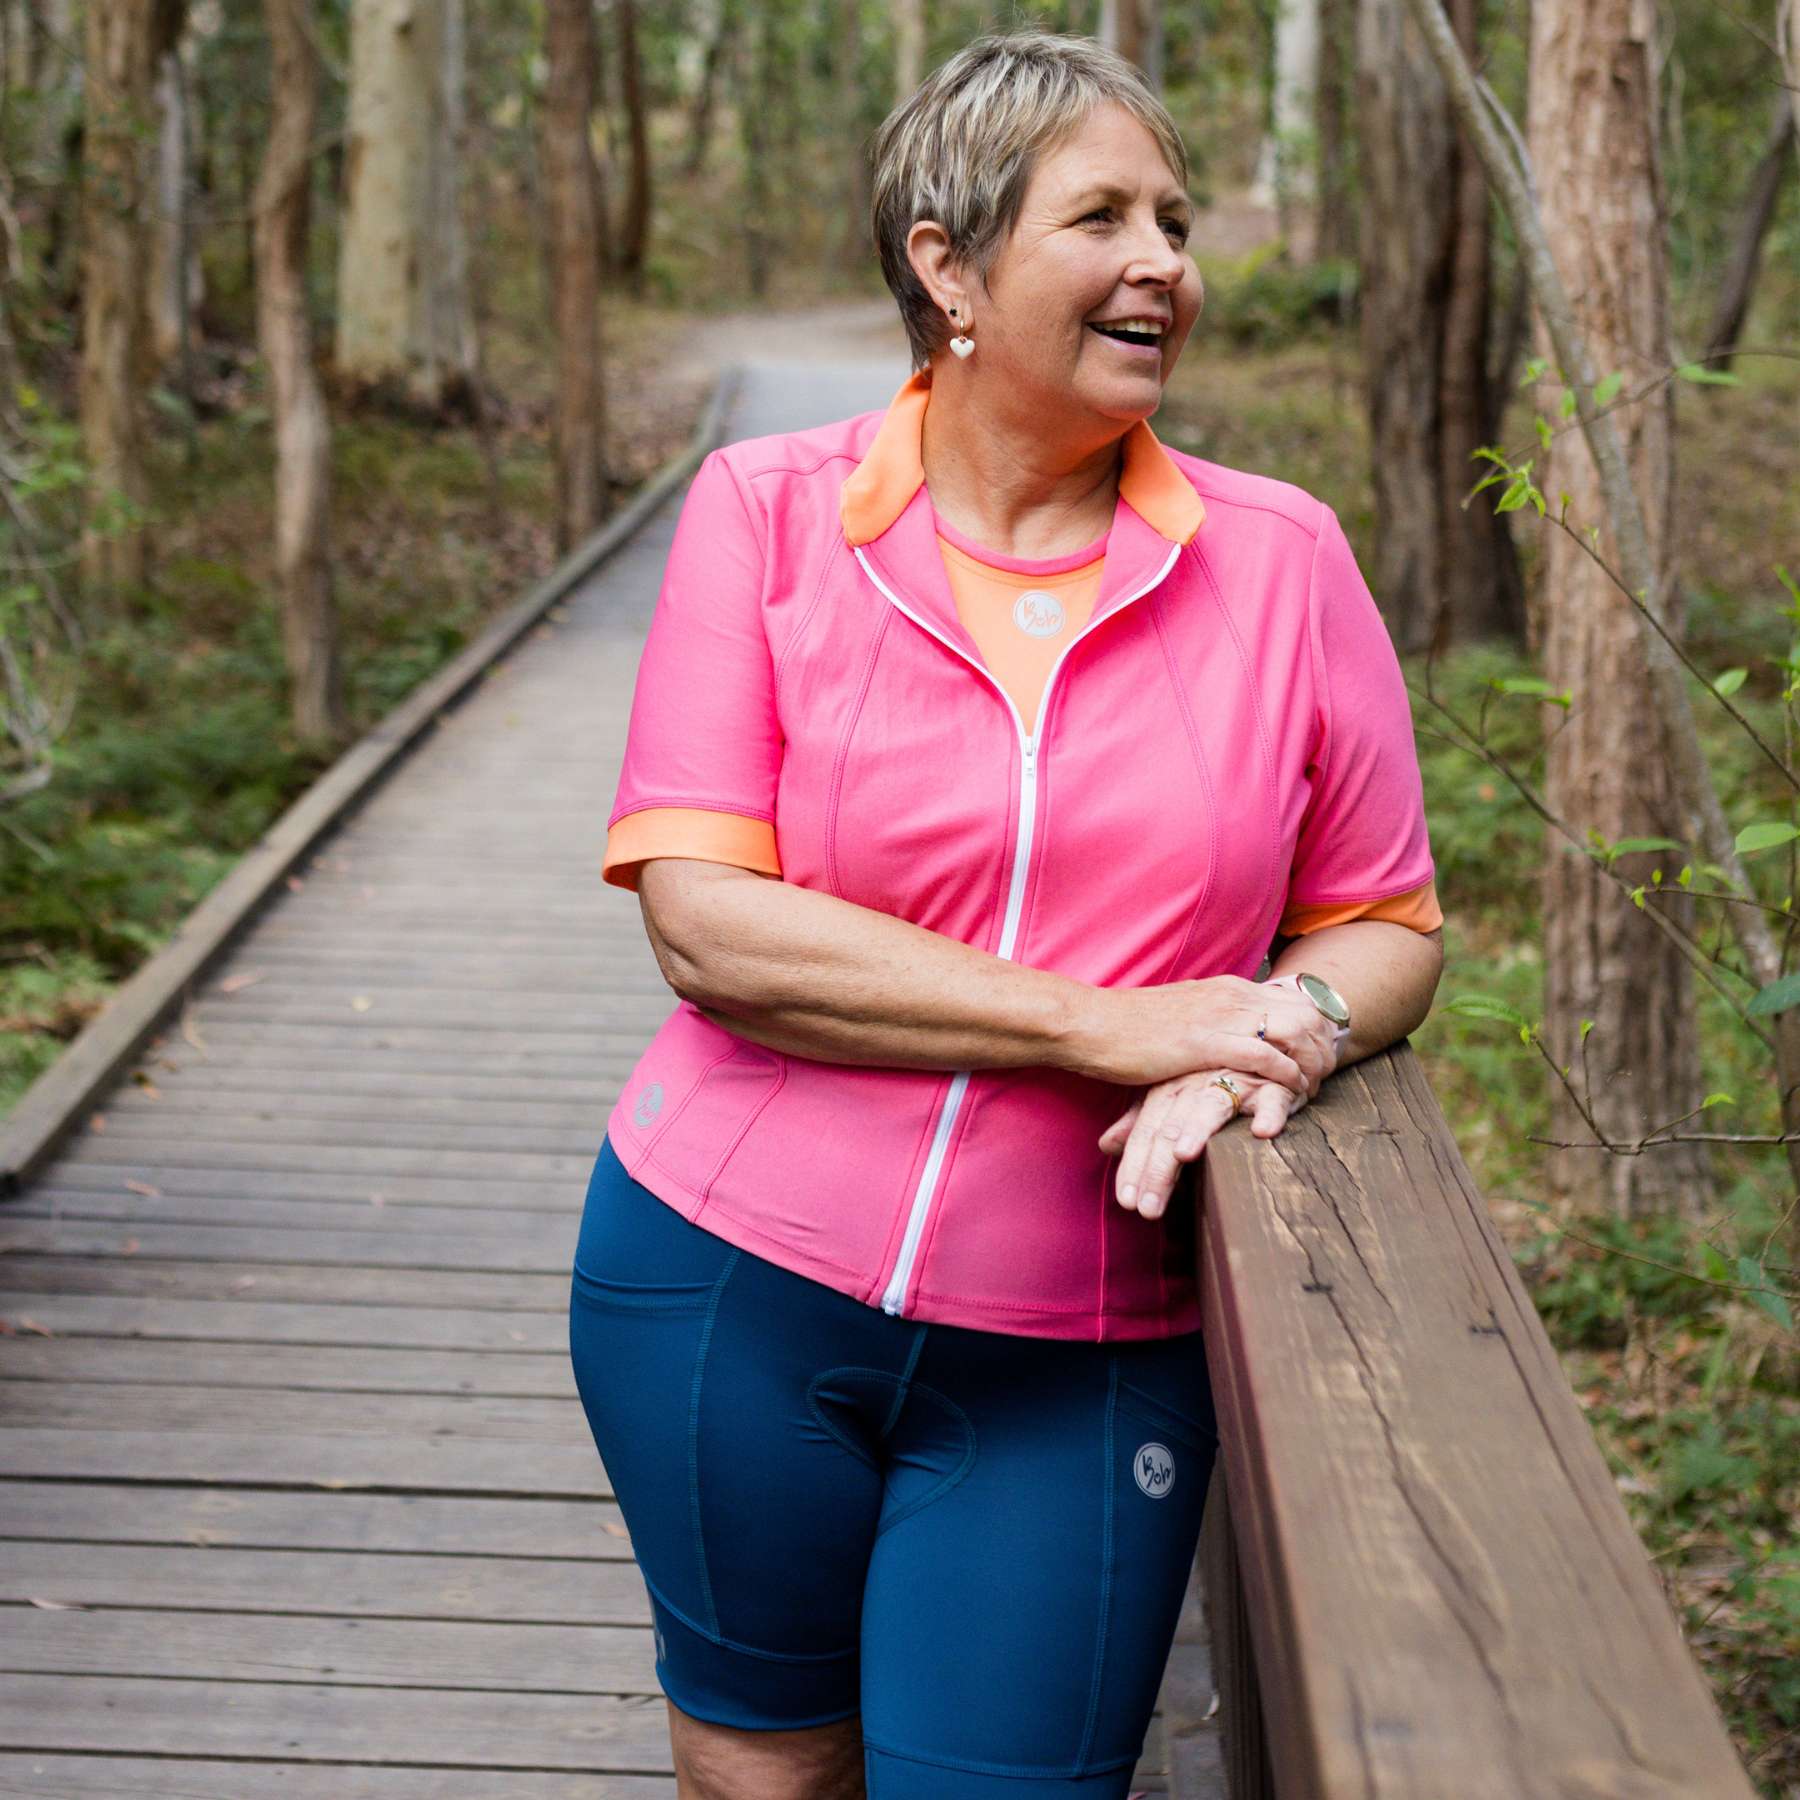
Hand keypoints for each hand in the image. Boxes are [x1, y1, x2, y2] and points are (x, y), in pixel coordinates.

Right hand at [1074, 974, 1338, 1099]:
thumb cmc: (1125, 1028)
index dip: (1316, 1029)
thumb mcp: (1179, 1018)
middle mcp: (1231, 995)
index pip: (1293, 1000)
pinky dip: (1287, 1074)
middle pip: (1306, 1011)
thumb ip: (1208, 1024)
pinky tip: (1293, 1091)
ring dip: (1313, 1061)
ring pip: (1295, 1030)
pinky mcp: (1206, 1042)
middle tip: (1326, 1076)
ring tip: (1315, 1088)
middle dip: (1324, 1045)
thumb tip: (1224, 1044)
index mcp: (1227, 988)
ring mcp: (1220, 1016)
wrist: (1089, 1023)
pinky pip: (1266, 1054)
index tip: (1320, 1057)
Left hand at [1099, 1063, 1314, 1218]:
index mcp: (1170, 1089)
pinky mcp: (1274, 1084)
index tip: (1127, 1201)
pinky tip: (1263, 1132)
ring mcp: (1235, 1081)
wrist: (1262, 1044)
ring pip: (1211, 1108)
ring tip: (1183, 1155)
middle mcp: (1197, 1084)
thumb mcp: (1174, 1095)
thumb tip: (1106, 1145)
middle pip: (1172, 1126)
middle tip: (1148, 1208)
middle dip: (1158, 1167)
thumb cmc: (1212, 1076)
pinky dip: (1270, 1112)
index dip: (1135, 1164)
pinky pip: (1273, 1097)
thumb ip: (1142, 1121)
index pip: (1147, 1130)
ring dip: (1198, 1129)